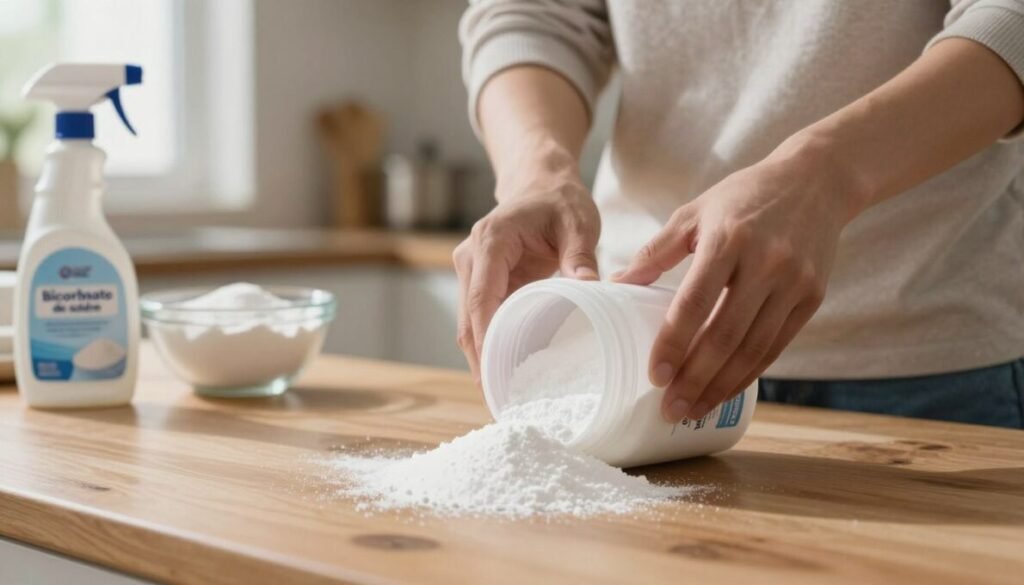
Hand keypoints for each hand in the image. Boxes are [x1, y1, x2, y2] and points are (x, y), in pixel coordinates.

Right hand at [454, 165, 600, 383]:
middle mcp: (471, 258)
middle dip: (480, 361)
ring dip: (482, 359)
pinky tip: (506, 374)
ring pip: (469, 324)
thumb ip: (580, 255)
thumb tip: (589, 289)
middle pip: (468, 319)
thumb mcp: (577, 222)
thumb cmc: (560, 200)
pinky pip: (481, 320)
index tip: (493, 375)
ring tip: (502, 398)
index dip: (486, 339)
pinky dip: (490, 347)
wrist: (541, 183)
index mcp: (491, 242)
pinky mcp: (481, 284)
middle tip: (499, 402)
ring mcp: (472, 272)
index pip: (482, 299)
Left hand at [613, 151, 855, 421]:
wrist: (817, 181)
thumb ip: (655, 252)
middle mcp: (765, 263)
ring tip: (693, 409)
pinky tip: (726, 389)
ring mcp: (793, 283)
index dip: (673, 343)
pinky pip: (777, 346)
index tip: (655, 375)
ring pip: (754, 349)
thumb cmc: (744, 197)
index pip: (694, 303)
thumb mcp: (694, 212)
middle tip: (669, 409)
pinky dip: (750, 373)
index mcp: (728, 240)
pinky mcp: (812, 297)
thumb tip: (616, 286)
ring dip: (721, 386)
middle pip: (725, 335)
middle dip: (695, 379)